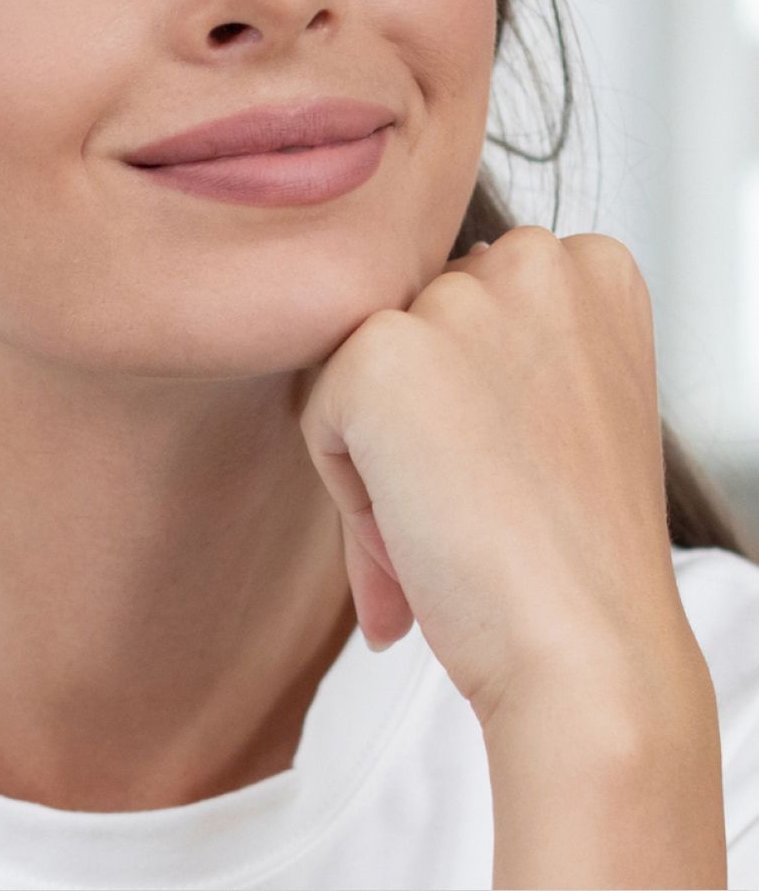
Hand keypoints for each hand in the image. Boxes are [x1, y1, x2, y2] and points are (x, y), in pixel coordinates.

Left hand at [296, 225, 692, 732]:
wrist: (587, 653)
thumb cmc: (576, 554)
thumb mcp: (561, 410)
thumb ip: (490, 350)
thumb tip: (376, 348)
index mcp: (588, 269)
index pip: (469, 306)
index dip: (474, 402)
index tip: (518, 467)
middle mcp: (532, 259)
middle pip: (412, 329)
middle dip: (422, 423)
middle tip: (482, 506)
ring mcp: (457, 298)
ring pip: (362, 370)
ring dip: (385, 456)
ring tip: (452, 523)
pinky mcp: (381, 349)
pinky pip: (322, 413)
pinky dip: (352, 489)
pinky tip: (422, 529)